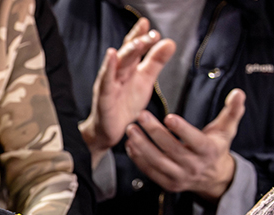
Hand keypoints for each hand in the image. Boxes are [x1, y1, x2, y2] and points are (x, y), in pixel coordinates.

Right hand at [78, 18, 175, 167]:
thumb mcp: (145, 80)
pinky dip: (108, 69)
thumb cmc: (124, 105)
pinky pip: (106, 82)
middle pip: (127, 53)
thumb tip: (169, 42)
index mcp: (127, 68)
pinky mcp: (104, 99)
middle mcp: (116, 73)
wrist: (110, 132)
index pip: (134, 47)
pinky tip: (111, 56)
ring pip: (117, 65)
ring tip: (137, 42)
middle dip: (138, 41)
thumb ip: (156, 62)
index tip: (148, 23)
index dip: (140, 34)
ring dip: (126, 52)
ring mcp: (109, 85)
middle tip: (151, 34)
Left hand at [125, 88, 245, 201]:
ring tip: (132, 129)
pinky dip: (139, 159)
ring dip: (142, 145)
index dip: (182, 130)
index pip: (195, 140)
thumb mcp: (226, 129)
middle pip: (172, 149)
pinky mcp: (168, 184)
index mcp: (209, 151)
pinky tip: (131, 144)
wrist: (212, 177)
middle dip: (155, 132)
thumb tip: (238, 92)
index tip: (169, 117)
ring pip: (158, 162)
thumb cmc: (216, 148)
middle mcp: (194, 166)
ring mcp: (180, 177)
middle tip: (142, 116)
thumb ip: (232, 111)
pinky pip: (151, 172)